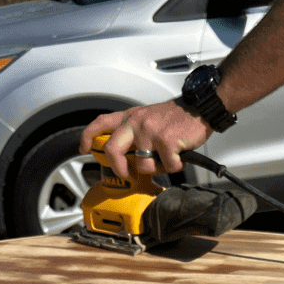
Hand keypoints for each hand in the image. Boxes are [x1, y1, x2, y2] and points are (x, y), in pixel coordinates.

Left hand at [80, 101, 211, 177]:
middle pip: (113, 149)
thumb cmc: (176, 118)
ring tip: (168, 158)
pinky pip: (167, 166)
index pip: (101, 123)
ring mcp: (150, 131)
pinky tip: (180, 155)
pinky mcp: (166, 141)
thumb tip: (127, 157)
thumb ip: (134, 133)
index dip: (88, 137)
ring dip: (158, 168)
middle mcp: (136, 122)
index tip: (84, 149)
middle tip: (127, 174)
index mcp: (130, 117)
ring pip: (144, 166)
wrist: (199, 108)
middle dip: (119, 168)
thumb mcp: (149, 118)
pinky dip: (176, 166)